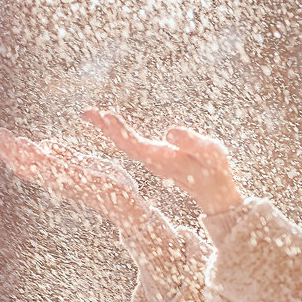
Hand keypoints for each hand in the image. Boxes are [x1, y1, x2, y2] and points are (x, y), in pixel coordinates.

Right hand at [0, 126, 156, 236]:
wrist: (125, 203)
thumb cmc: (108, 186)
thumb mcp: (84, 164)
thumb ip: (65, 155)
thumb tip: (45, 144)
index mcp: (58, 175)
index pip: (28, 163)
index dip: (11, 152)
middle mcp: (57, 180)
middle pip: (25, 165)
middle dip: (7, 150)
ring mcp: (66, 180)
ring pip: (35, 165)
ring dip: (17, 152)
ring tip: (1, 138)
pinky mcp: (79, 179)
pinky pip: (56, 166)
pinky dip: (41, 156)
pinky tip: (31, 145)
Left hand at [82, 106, 243, 216]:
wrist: (214, 189)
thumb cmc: (213, 169)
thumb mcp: (208, 153)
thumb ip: (191, 142)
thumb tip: (170, 131)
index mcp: (161, 159)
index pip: (134, 144)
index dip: (119, 130)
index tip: (106, 115)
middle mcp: (152, 160)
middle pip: (123, 143)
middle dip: (105, 127)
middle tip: (87, 112)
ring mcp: (152, 159)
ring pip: (125, 143)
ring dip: (108, 129)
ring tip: (93, 114)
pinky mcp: (154, 157)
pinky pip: (130, 144)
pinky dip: (118, 132)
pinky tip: (111, 125)